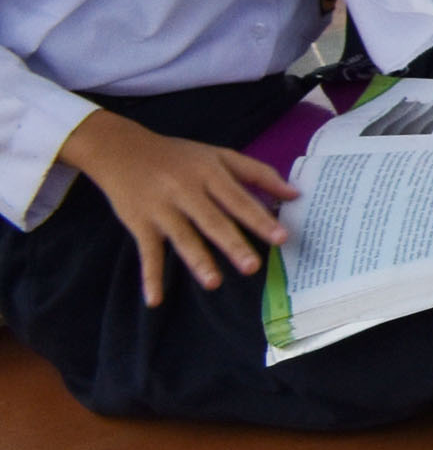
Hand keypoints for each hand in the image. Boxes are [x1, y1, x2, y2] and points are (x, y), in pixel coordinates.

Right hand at [56, 109, 298, 304]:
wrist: (120, 149)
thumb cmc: (179, 156)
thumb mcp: (219, 155)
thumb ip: (258, 173)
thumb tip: (295, 194)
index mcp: (209, 173)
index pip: (238, 200)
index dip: (260, 219)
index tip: (282, 238)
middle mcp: (186, 191)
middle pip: (212, 221)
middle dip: (232, 244)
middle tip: (252, 267)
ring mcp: (161, 209)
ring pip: (182, 238)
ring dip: (197, 261)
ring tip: (214, 283)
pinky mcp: (139, 224)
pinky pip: (147, 253)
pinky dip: (150, 277)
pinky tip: (155, 300)